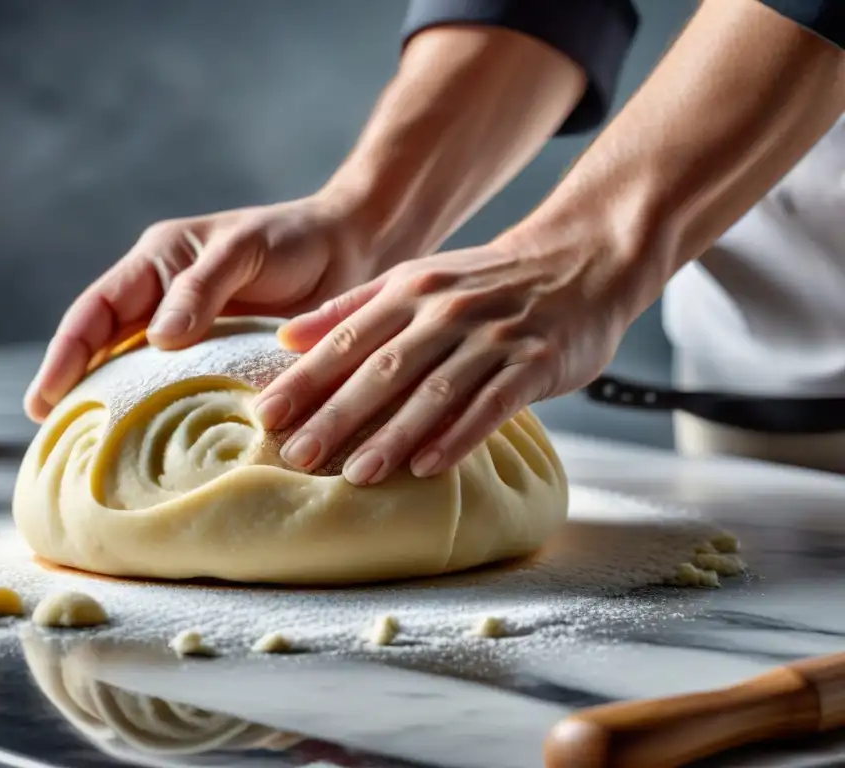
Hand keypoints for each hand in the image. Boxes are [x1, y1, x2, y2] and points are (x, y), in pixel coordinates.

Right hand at [24, 194, 378, 421]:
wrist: (349, 250)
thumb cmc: (293, 239)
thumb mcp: (243, 250)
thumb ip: (201, 287)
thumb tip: (158, 338)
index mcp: (157, 263)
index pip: (96, 310)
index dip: (65, 354)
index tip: (44, 399)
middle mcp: (164, 302)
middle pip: (104, 349)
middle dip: (74, 390)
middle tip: (53, 442)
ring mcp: (192, 336)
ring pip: (138, 375)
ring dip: (115, 409)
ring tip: (91, 456)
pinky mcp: (223, 361)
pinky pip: (185, 391)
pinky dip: (167, 417)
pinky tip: (156, 450)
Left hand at [254, 224, 633, 484]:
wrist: (582, 259)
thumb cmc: (488, 281)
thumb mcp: (416, 278)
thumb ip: (351, 308)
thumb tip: (287, 337)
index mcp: (410, 290)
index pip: (346, 339)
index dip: (305, 379)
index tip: (265, 415)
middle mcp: (446, 310)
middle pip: (382, 368)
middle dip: (337, 414)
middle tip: (297, 455)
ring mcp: (492, 335)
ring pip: (435, 390)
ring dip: (394, 434)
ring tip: (358, 474)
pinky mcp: (534, 361)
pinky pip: (493, 403)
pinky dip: (460, 434)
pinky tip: (431, 466)